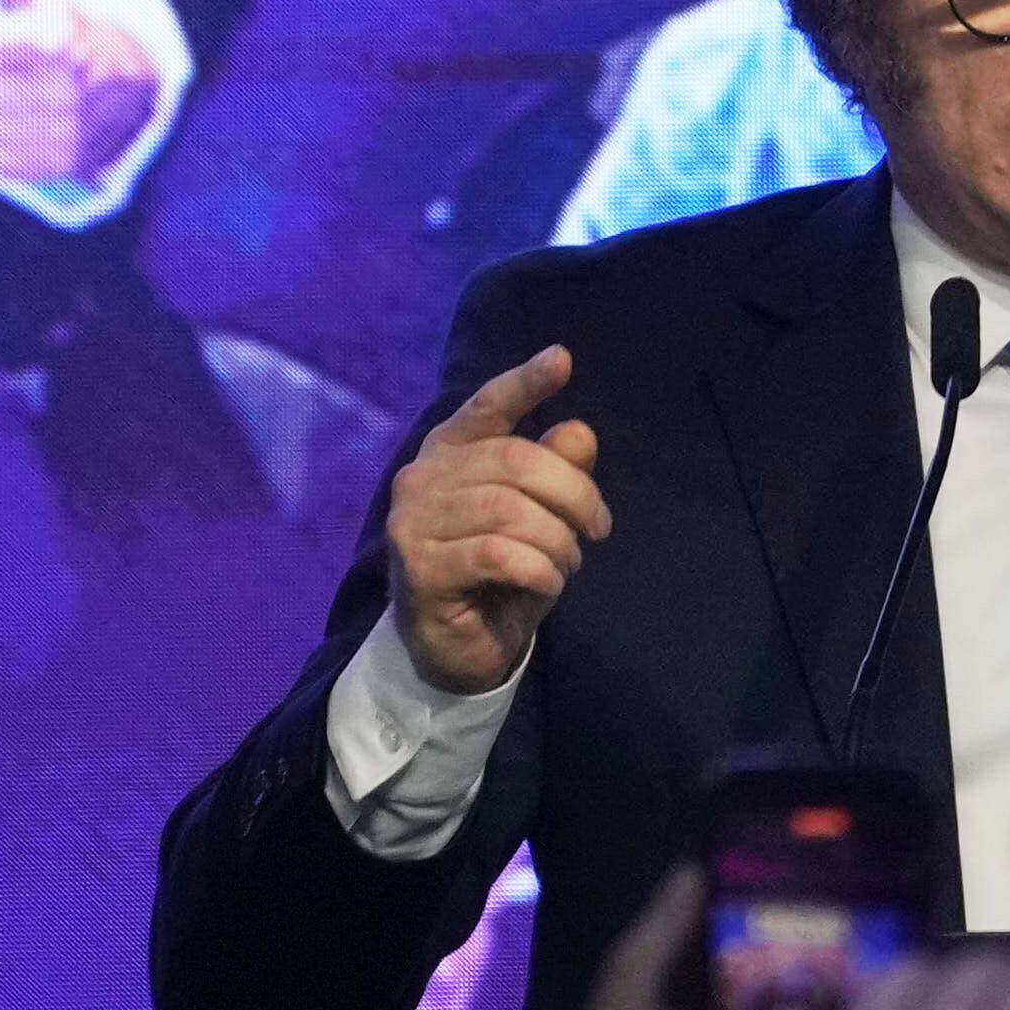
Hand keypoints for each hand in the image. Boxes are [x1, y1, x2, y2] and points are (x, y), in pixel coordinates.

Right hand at [373, 347, 609, 697]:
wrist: (458, 650)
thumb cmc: (500, 573)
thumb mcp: (540, 520)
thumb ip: (556, 474)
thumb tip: (579, 431)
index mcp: (449, 451)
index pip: (488, 405)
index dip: (525, 382)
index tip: (562, 359)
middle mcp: (421, 477)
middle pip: (516, 460)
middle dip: (573, 493)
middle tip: (597, 529)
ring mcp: (412, 522)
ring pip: (510, 510)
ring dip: (557, 540)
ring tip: (568, 563)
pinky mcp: (419, 568)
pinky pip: (498, 554)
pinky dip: (539, 568)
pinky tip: (548, 583)